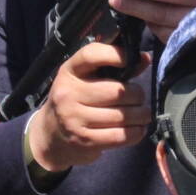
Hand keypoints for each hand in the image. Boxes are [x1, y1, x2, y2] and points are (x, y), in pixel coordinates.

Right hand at [26, 41, 152, 171]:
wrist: (50, 135)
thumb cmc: (75, 100)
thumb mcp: (86, 79)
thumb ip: (115, 68)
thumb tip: (145, 58)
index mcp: (69, 72)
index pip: (90, 55)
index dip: (114, 54)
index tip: (131, 59)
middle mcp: (68, 94)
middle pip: (116, 91)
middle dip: (137, 95)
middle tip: (140, 98)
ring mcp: (74, 119)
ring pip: (122, 115)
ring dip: (141, 115)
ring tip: (144, 114)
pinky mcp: (84, 140)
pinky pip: (120, 136)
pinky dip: (136, 133)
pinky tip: (138, 129)